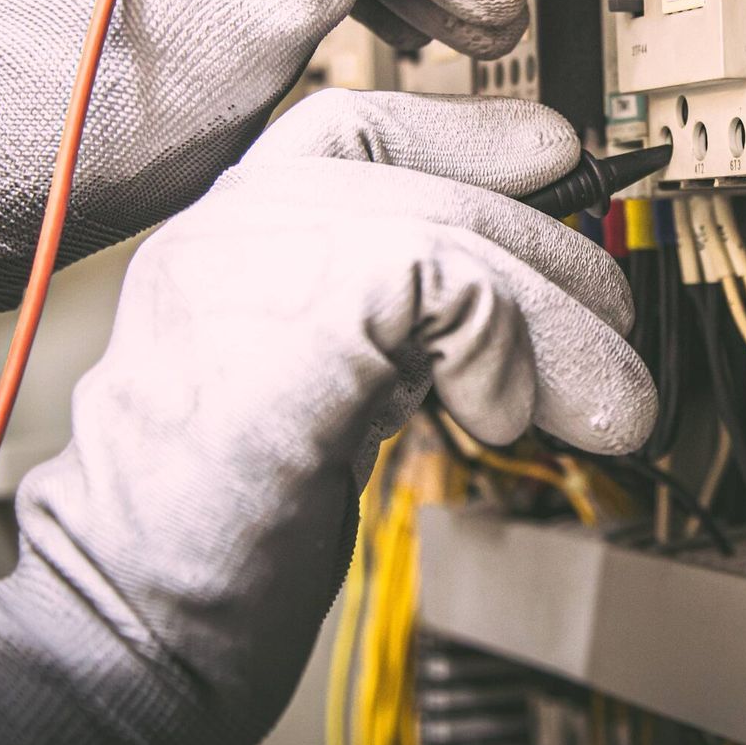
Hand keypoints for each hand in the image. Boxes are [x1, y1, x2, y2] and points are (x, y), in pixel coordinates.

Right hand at [0, 90, 654, 744]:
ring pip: (460, 236)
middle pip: (433, 189)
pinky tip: (499, 420)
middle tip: (616, 349)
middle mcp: (229, 227)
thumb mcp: (324, 388)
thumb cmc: (219, 530)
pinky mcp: (302, 306)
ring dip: (562, 328)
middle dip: (554, 266)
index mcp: (228, 237)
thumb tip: (524, 296)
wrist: (130, 615)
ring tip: (609, 405)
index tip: (556, 153)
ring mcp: (252, 258)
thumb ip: (391, 324)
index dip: (466, 134)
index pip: (354, 129)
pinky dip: (510, 354)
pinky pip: (459, 286)